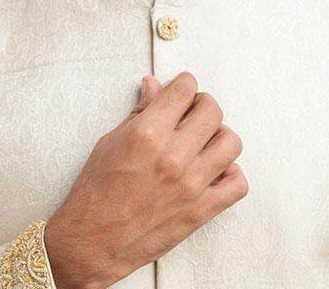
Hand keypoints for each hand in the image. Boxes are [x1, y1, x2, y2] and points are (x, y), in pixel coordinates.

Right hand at [43, 71, 247, 288]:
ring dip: (219, 136)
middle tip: (190, 114)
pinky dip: (231, 174)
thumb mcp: (110, 141)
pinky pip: (237, 184)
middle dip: (202, 105)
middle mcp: (172, 156)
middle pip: (212, 110)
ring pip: (231, 142)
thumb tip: (154, 85)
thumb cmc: (95, 192)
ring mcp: (191, 185)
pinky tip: (213, 171)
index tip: (180, 92)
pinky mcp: (201, 211)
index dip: (183, 85)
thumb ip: (140, 111)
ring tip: (203, 142)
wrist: (90, 243)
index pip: (185, 89)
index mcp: (147, 133)